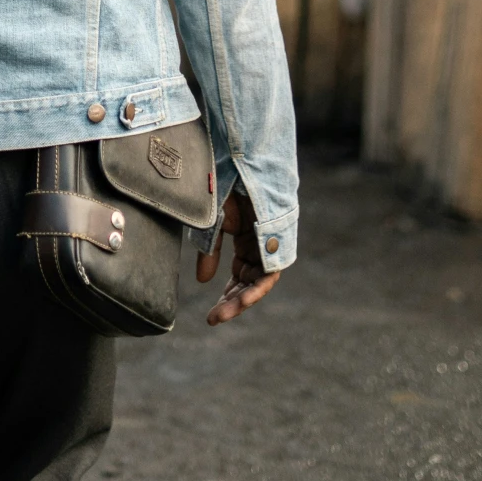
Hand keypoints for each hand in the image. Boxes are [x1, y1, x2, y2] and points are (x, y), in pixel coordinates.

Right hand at [196, 190, 279, 325]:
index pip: (240, 276)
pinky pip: (270, 273)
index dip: (226, 295)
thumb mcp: (212, 224)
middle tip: (214, 319)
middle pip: (249, 283)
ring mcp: (269, 243)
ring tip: (223, 314)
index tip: (212, 314)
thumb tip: (204, 282)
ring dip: (242, 300)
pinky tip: (242, 300)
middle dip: (231, 303)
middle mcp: (259, 245)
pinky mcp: (277, 241)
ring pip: (259, 282)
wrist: (242, 162)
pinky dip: (256, 288)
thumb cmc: (226, 185)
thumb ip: (210, 252)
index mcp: (246, 240)